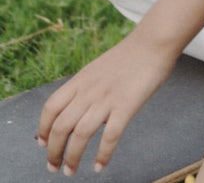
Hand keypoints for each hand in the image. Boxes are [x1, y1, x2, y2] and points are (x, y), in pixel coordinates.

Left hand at [37, 31, 176, 175]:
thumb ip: (87, 87)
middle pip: (61, 126)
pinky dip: (102, 155)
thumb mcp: (99, 68)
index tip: (43, 144)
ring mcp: (108, 98)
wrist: (153, 42)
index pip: (51, 107)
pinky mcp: (127, 105)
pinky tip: (99, 166)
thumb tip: (79, 108)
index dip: (43, 129)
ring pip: (81, 134)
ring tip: (71, 171)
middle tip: (54, 166)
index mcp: (81, 79)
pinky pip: (110, 136)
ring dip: (72, 157)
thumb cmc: (130, 55)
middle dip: (54, 151)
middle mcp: (90, 90)